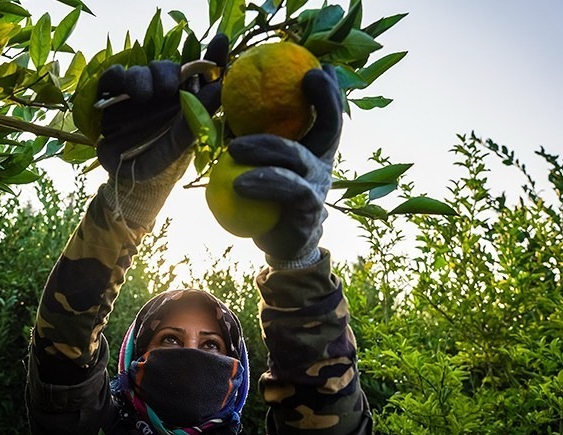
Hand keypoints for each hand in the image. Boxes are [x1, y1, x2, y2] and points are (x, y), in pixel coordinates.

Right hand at [96, 34, 228, 180]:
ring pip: (142, 70)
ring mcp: (138, 92)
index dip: (212, 55)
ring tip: (143, 95)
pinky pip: (114, 76)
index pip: (201, 72)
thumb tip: (220, 87)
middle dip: (169, 72)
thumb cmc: (161, 161)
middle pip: (168, 67)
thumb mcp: (180, 143)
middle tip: (169, 87)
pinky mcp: (113, 96)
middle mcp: (163, 92)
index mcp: (185, 100)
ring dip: (142, 77)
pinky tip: (120, 86)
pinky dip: (117, 76)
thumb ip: (197, 116)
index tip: (221, 42)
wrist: (128, 179)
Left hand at [226, 64, 342, 266]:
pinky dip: (262, 183)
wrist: (276, 240)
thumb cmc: (265, 193)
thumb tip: (232, 94)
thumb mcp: (260, 158)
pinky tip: (238, 182)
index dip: (328, 88)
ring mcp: (317, 188)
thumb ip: (256, 131)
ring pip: (296, 159)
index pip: (327, 112)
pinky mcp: (306, 212)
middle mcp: (321, 163)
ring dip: (266, 147)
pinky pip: (286, 191)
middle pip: (330, 126)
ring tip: (234, 146)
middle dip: (325, 99)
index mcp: (315, 147)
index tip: (317, 66)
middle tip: (306, 78)